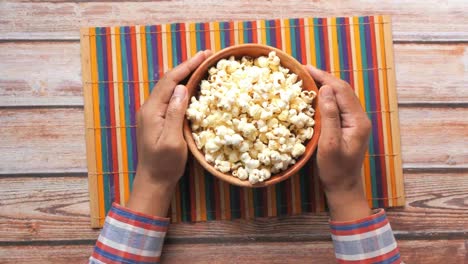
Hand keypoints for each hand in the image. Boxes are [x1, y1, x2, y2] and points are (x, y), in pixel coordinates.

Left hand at [126, 50, 211, 216]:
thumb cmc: (165, 163)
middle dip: (187, 66)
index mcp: (152, 110)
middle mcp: (150, 107)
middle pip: (169, 80)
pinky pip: (170, 97)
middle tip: (206, 56)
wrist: (153, 180)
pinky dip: (182, 87)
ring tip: (202, 65)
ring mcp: (152, 113)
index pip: (170, 80)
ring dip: (185, 75)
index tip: (204, 55)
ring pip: (169, 87)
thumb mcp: (173, 139)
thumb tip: (182, 87)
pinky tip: (192, 86)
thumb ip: (175, 113)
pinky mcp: (157, 119)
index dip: (187, 66)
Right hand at [307, 65, 372, 220]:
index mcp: (358, 121)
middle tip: (304, 70)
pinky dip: (327, 96)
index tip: (306, 69)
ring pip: (341, 96)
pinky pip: (338, 105)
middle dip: (324, 78)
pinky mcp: (349, 126)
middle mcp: (360, 118)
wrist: (343, 186)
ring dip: (325, 85)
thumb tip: (325, 90)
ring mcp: (355, 122)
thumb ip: (329, 116)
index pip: (341, 91)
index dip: (324, 77)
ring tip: (307, 78)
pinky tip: (315, 94)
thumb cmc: (335, 169)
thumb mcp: (329, 143)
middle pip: (342, 90)